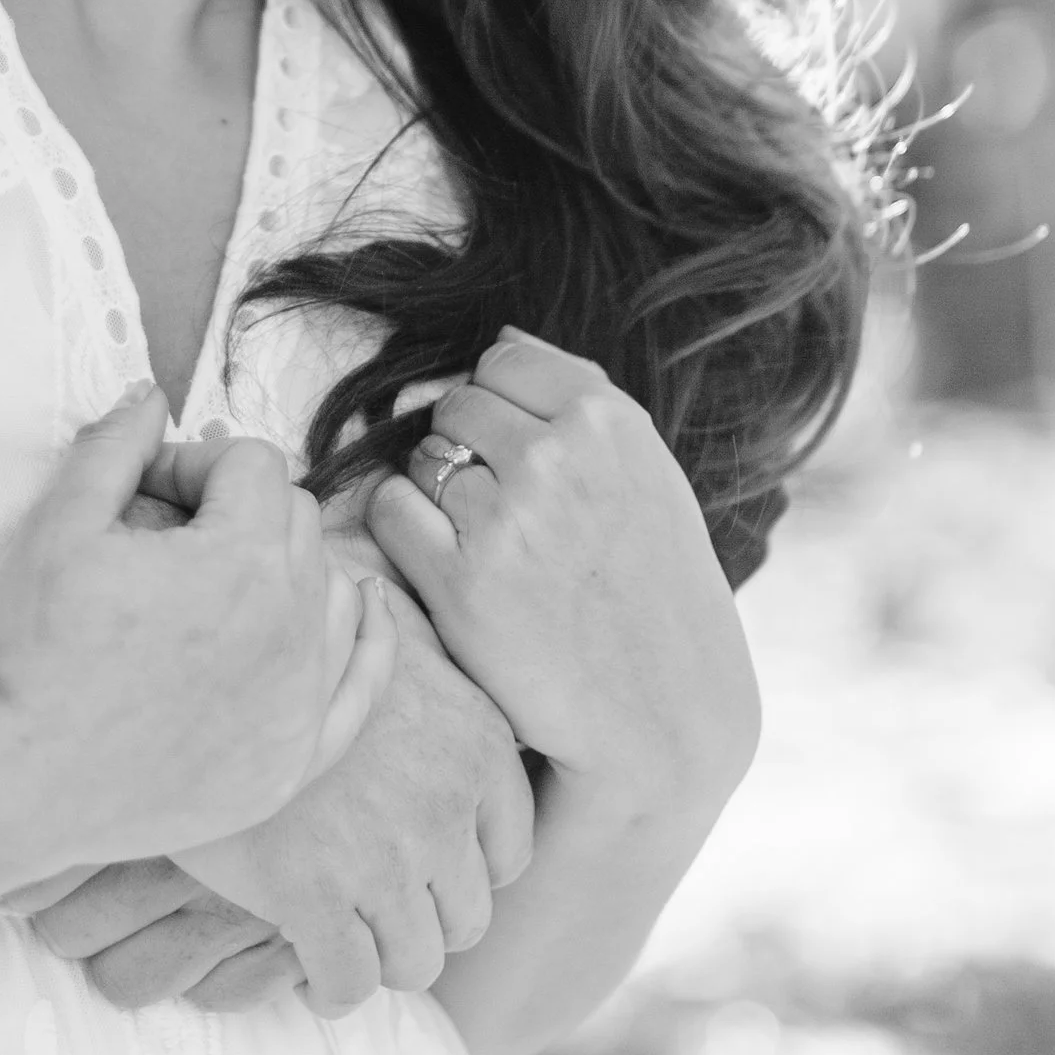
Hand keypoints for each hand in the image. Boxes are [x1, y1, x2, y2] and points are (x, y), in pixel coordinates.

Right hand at [0, 391, 368, 870]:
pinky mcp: (294, 762)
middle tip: (165, 538)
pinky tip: (360, 610)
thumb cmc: (28, 651)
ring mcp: (301, 702)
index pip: (252, 465)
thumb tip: (152, 395)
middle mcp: (292, 628)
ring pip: (333, 592)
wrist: (12, 784)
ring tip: (225, 578)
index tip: (140, 492)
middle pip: (297, 521)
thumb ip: (115, 446)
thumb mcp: (56, 524)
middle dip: (237, 510)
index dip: (190, 463)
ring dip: (289, 566)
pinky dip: (366, 640)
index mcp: (241, 560)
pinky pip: (363, 684)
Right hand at [26, 575, 529, 1017]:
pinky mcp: (311, 896)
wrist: (186, 664)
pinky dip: (331, 989)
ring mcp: (382, 857)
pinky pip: (347, 983)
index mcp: (476, 741)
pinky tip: (309, 971)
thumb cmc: (280, 655)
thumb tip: (428, 653)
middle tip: (370, 911)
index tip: (417, 872)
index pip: (510, 855)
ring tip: (342, 941)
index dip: (459, 873)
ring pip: (414, 962)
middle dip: (419, 923)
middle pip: (467, 918)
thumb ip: (424, 677)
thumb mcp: (377, 645)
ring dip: (379, 962)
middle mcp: (445, 804)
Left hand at [367, 329, 759, 820]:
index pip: (501, 361)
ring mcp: (507, 518)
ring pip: (422, 459)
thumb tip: (500, 338)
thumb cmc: (654, 590)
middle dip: (468, 450)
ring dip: (438, 496)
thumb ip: (578, 398)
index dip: (499, 406)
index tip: (520, 454)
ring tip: (491, 546)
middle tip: (507, 512)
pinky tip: (448, 566)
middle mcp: (558, 459)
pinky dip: (405, 533)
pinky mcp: (460, 582)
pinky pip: (390, 510)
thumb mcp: (649, 476)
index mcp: (610, 422)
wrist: (664, 715)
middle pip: (455, 406)